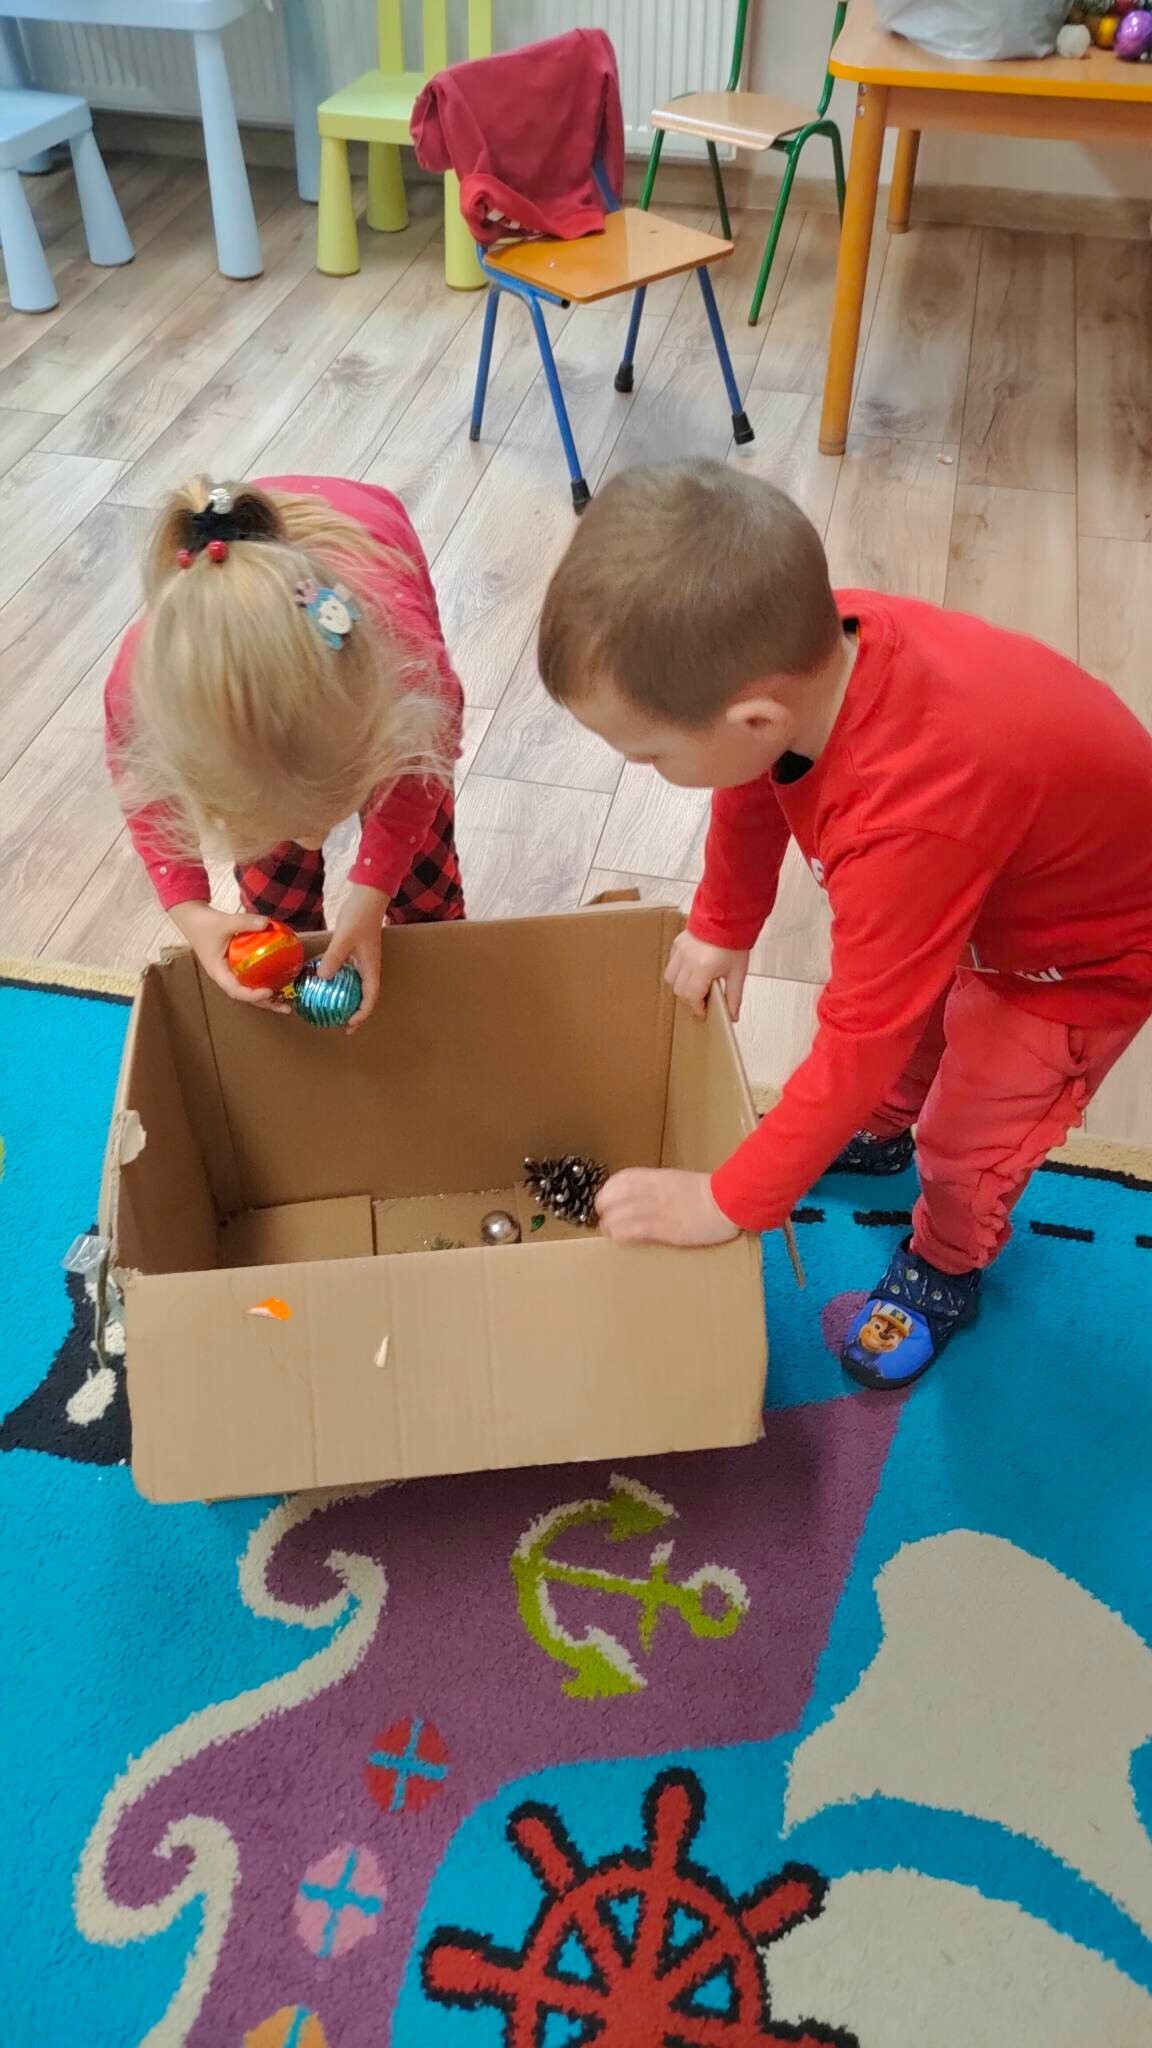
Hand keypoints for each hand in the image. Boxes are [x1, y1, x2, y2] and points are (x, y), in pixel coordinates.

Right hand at [169, 902, 285, 1009]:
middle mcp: (226, 976)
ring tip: (289, 1000)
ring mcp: (232, 971)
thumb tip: (268, 923)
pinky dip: (266, 978)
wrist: (192, 917)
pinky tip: (282, 978)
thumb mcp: (224, 922)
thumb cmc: (204, 923)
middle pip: (247, 995)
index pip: (236, 990)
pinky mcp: (238, 964)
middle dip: (267, 1003)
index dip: (252, 995)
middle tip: (287, 1008)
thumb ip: (245, 922)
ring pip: (251, 988)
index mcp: (219, 972)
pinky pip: (253, 975)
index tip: (268, 992)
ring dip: (270, 995)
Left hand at [318, 883, 388, 1030]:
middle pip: (363, 997)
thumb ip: (334, 957)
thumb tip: (322, 978)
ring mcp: (360, 960)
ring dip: (345, 999)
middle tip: (341, 1025)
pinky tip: (320, 981)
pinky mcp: (351, 952)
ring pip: (353, 986)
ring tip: (331, 1009)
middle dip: (354, 1013)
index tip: (349, 1024)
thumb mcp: (345, 938)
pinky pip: (344, 972)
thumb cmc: (360, 917)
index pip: (370, 998)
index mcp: (370, 968)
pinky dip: (334, 980)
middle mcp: (367, 968)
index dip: (361, 1014)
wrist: (367, 897)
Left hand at [596, 1168, 740, 1247]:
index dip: (609, 1188)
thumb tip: (646, 1196)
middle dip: (604, 1206)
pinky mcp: (669, 1228)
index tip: (604, 1198)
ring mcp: (661, 1209)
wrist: (729, 1201)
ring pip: (624, 1213)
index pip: (625, 1178)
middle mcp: (656, 1191)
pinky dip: (623, 1232)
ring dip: (610, 1222)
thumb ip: (662, 1187)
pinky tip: (618, 1237)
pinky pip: (638, 1229)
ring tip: (608, 1230)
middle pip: (618, 1195)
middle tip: (602, 1216)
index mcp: (660, 1178)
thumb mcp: (681, 1182)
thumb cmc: (711, 1193)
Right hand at [665, 932, 749, 1020]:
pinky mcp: (677, 944)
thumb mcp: (737, 972)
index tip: (703, 1012)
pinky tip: (691, 970)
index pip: (692, 997)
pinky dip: (678, 971)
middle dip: (690, 999)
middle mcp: (688, 959)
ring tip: (695, 985)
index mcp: (703, 968)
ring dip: (681, 985)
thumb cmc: (733, 941)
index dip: (697, 1008)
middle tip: (702, 1000)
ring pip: (671, 978)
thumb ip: (734, 996)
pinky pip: (671, 964)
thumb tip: (732, 1015)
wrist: (728, 916)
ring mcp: (680, 951)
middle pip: (680, 990)